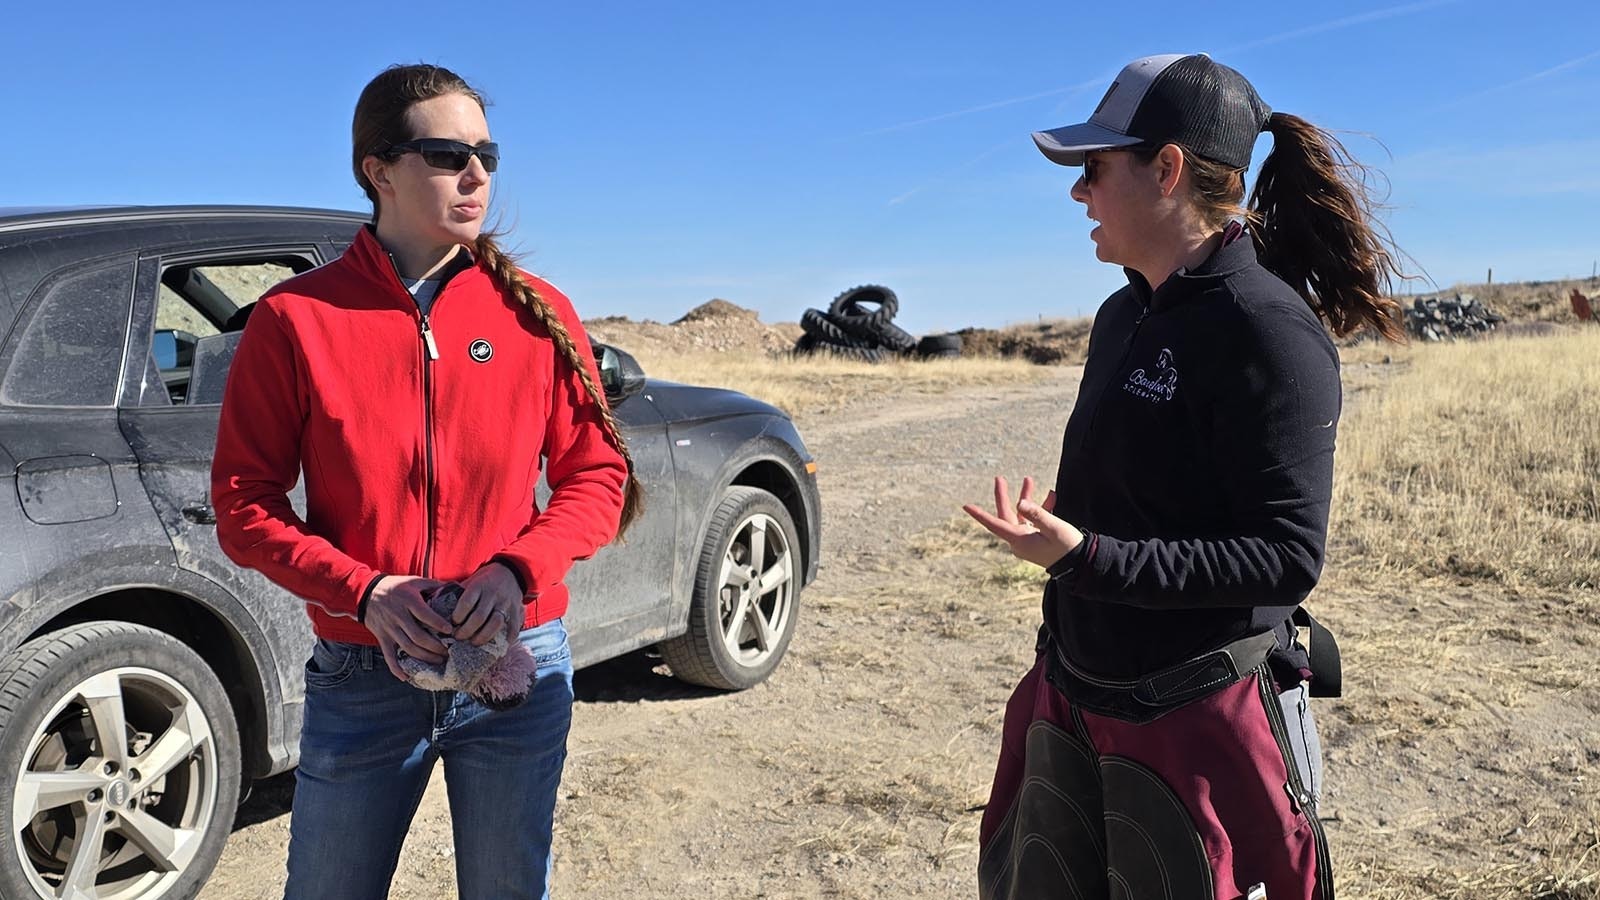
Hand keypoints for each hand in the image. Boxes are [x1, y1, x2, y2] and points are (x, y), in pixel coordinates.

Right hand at [362, 575, 450, 679]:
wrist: (365, 593)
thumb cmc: (394, 586)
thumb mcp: (413, 581)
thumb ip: (432, 585)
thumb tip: (454, 586)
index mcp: (408, 602)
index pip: (425, 615)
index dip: (438, 624)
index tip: (451, 631)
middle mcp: (398, 617)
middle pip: (418, 637)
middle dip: (435, 647)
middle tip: (448, 652)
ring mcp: (389, 629)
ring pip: (407, 648)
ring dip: (424, 657)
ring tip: (438, 661)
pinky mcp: (382, 638)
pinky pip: (388, 655)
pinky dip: (396, 668)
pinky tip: (406, 677)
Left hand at [450, 562, 524, 646]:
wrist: (510, 572)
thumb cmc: (484, 581)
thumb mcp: (470, 582)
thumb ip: (457, 595)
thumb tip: (436, 610)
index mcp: (479, 586)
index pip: (467, 602)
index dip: (458, 615)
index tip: (452, 623)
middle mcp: (493, 594)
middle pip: (479, 616)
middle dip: (467, 631)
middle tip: (458, 638)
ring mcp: (506, 603)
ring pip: (496, 623)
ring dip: (483, 636)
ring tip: (474, 643)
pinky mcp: (517, 610)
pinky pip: (513, 627)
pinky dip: (506, 639)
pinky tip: (498, 646)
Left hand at [962, 475, 1083, 569]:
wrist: (1081, 563)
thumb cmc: (1068, 546)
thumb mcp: (1053, 527)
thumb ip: (1036, 513)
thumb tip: (1020, 503)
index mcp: (1019, 540)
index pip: (995, 524)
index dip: (980, 515)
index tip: (966, 506)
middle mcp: (1019, 541)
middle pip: (1006, 515)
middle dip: (1004, 496)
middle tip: (999, 478)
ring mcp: (1027, 541)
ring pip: (1021, 515)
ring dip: (1026, 498)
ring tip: (1029, 479)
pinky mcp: (1036, 540)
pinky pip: (1033, 521)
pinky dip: (1040, 509)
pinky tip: (1051, 496)